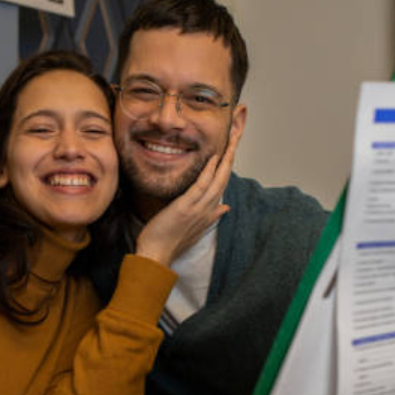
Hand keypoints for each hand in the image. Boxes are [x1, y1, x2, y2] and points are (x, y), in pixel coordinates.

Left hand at [135, 133, 238, 266]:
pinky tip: (214, 157)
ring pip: (217, 180)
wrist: (156, 255)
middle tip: (237, 139)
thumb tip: (225, 207)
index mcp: (209, 213)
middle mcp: (207, 210)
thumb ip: (210, 217)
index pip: (222, 186)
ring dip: (225, 160)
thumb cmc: (169, 243)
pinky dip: (209, 171)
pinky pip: (201, 185)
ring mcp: (198, 208)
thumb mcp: (193, 229)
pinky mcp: (186, 207)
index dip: (228, 168)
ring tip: (232, 142)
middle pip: (224, 180)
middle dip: (231, 159)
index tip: (232, 153)